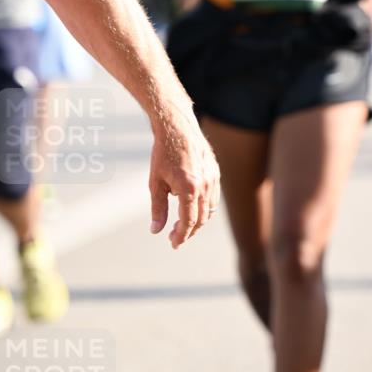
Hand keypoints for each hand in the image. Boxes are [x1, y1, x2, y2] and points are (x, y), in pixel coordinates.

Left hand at [148, 101, 220, 247]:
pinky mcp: (215, 172)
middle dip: (189, 231)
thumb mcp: (155, 182)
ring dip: (198, 221)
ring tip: (183, 224)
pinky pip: (213, 197)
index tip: (173, 244)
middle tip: (175, 237)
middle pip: (201, 219)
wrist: (177, 127)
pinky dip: (204, 207)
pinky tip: (192, 207)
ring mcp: (213, 178)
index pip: (188, 222)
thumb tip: (156, 230)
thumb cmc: (163, 153)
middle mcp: (205, 185)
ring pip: (210, 209)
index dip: (181, 236)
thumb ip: (157, 208)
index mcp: (188, 188)